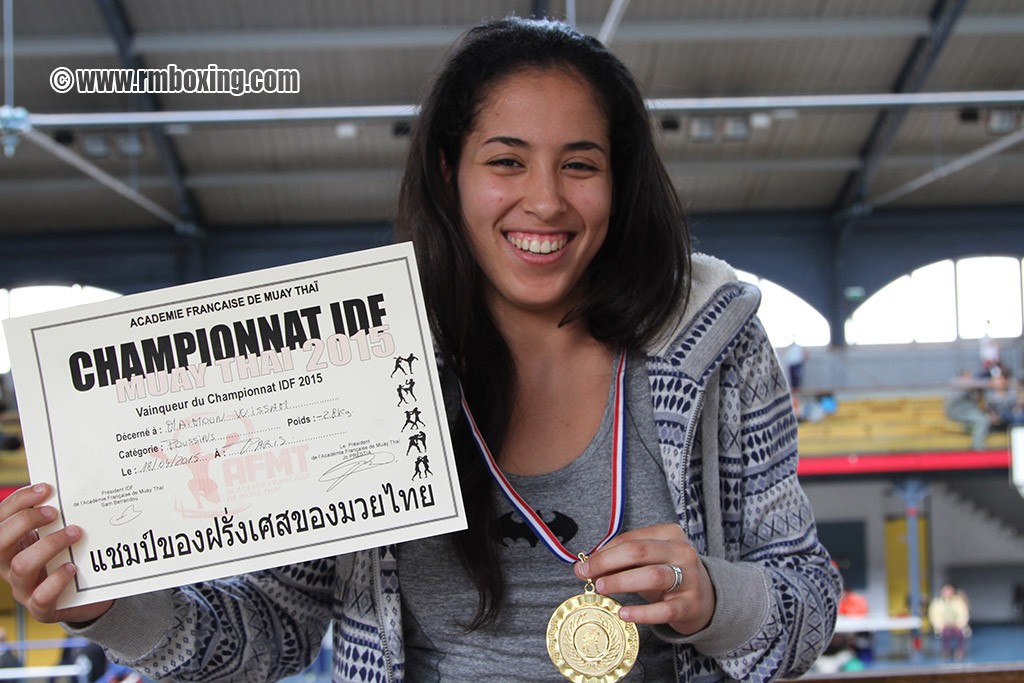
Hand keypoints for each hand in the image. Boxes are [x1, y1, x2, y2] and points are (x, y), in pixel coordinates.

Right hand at [0, 484, 113, 623]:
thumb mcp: (57, 535)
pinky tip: (72, 567)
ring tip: (74, 534)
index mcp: (10, 545)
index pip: (1, 520)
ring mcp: (23, 589)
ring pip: (21, 565)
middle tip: (55, 512)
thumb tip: (68, 490)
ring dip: (48, 545)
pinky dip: (57, 579)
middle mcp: (9, 567)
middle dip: (26, 521)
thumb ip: (56, 518)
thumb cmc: (68, 557)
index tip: (45, 489)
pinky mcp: (41, 609)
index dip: (18, 502)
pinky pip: (41, 597)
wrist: (86, 595)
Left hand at [575, 523, 714, 634]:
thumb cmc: (669, 576)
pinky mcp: (690, 605)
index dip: (604, 551)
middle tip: (586, 574)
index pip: (631, 539)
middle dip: (607, 562)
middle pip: (639, 551)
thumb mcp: (647, 563)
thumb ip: (619, 562)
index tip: (585, 563)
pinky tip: (623, 613)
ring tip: (601, 588)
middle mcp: (682, 552)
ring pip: (652, 575)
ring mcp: (689, 578)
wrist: (706, 600)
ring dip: (622, 581)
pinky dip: (641, 612)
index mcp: (670, 535)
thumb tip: (583, 567)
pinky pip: (664, 609)